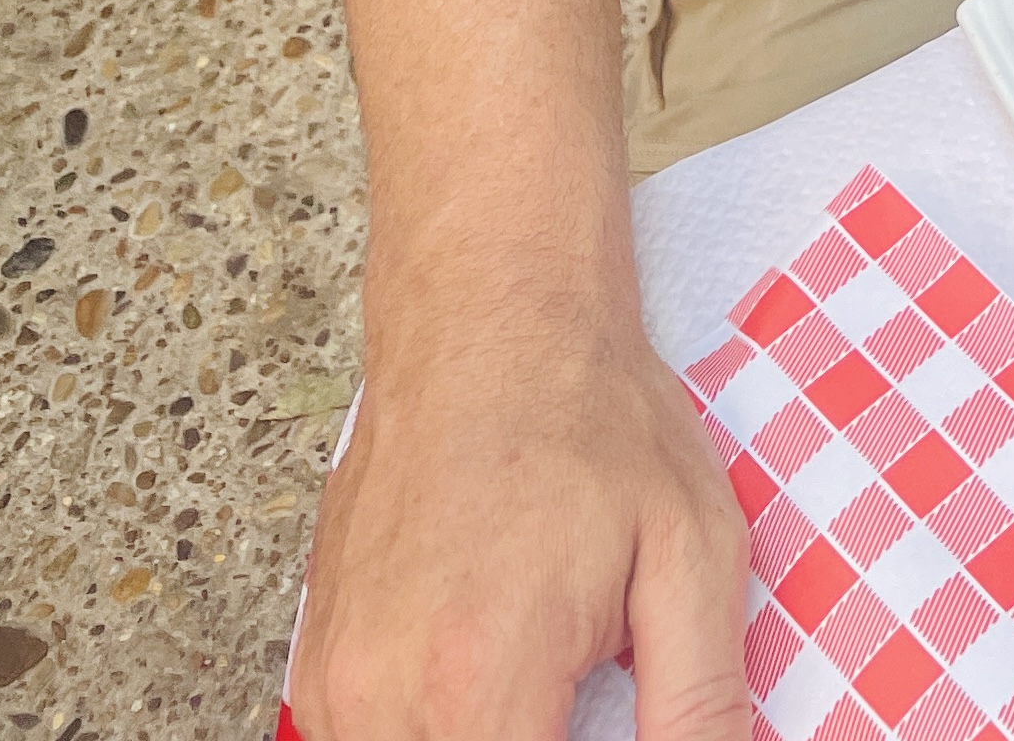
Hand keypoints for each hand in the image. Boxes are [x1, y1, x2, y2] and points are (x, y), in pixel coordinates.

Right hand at [289, 297, 745, 739]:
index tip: (600, 717)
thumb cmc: (591, 418)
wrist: (491, 314)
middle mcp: (385, 697)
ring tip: (539, 666)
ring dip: (485, 734)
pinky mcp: (314, 664)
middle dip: (538, 739)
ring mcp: (335, 683)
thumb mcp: (694, 551)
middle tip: (578, 687)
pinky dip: (430, 723)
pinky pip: (368, 738)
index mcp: (482, 683)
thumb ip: (699, 702)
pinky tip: (484, 655)